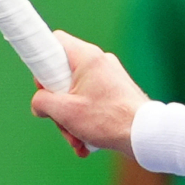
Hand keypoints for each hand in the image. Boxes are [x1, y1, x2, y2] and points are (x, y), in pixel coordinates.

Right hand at [30, 31, 149, 158]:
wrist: (145, 135)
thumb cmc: (108, 119)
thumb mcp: (65, 112)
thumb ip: (42, 102)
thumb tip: (38, 103)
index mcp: (87, 57)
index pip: (55, 41)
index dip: (42, 61)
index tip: (42, 85)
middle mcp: (99, 62)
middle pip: (63, 75)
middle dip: (58, 104)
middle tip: (60, 120)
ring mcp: (108, 77)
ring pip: (76, 93)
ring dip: (71, 119)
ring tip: (76, 140)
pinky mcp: (115, 91)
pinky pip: (91, 102)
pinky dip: (85, 121)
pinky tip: (86, 143)